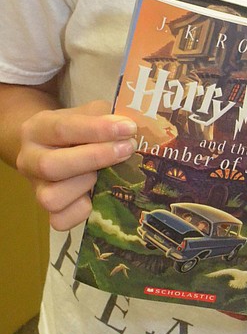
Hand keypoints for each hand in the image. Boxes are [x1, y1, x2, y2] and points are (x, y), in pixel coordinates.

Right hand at [17, 101, 136, 229]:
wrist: (53, 147)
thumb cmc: (77, 129)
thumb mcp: (87, 113)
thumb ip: (106, 116)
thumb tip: (131, 127)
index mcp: (36, 129)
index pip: (62, 128)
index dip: (97, 130)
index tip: (128, 128)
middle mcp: (28, 160)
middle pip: (51, 166)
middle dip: (94, 158)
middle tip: (127, 149)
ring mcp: (36, 188)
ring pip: (51, 198)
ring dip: (85, 185)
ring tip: (105, 174)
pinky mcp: (47, 212)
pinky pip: (61, 220)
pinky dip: (82, 211)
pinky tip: (98, 194)